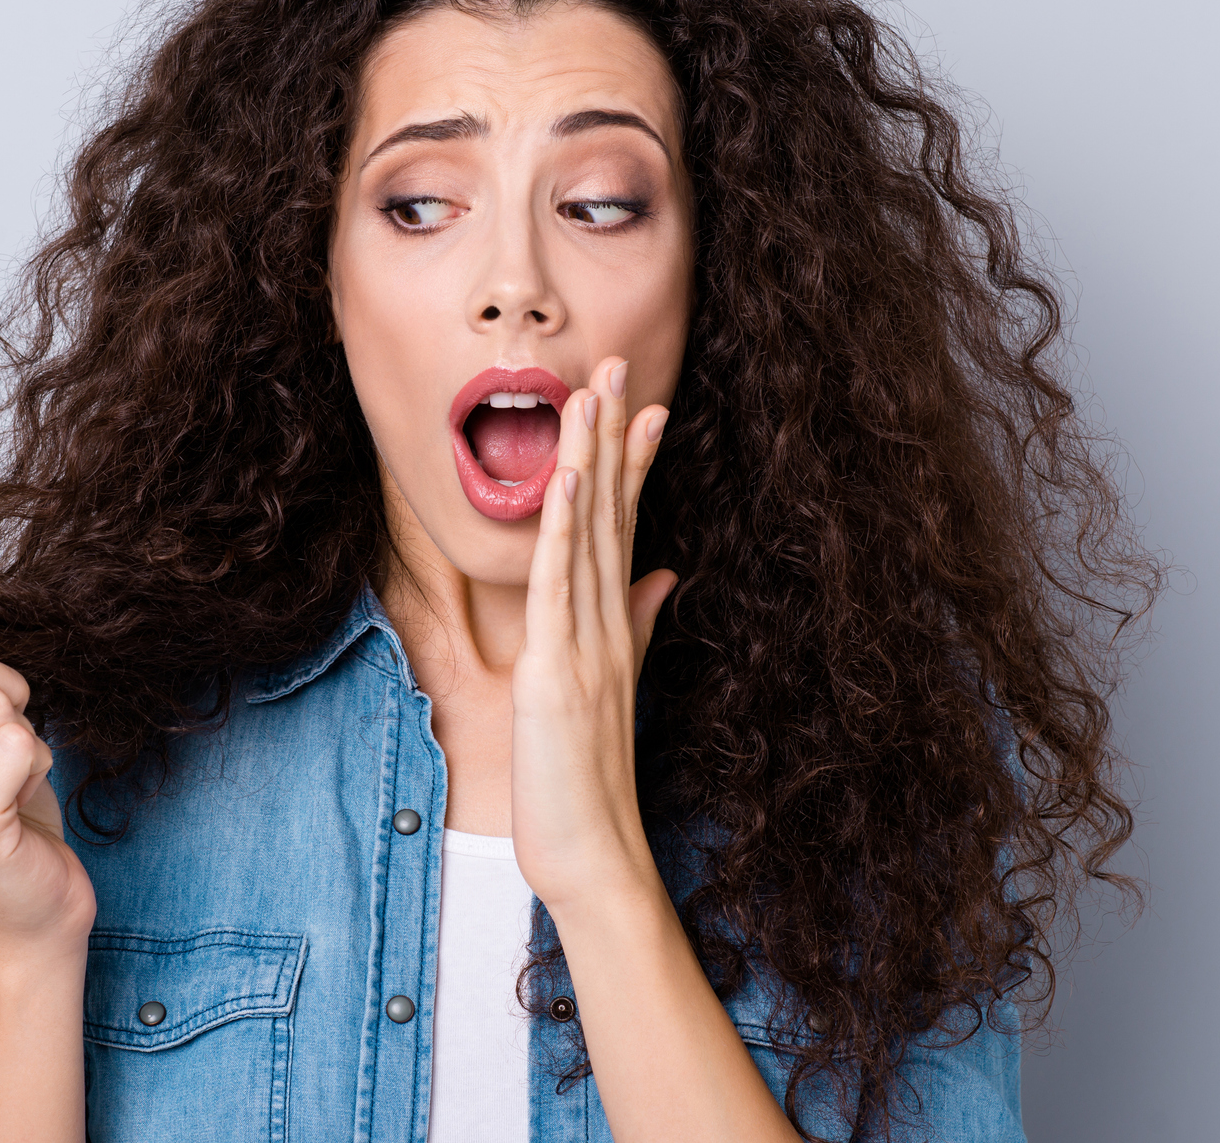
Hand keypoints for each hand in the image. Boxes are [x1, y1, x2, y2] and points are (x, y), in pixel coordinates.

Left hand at [510, 356, 676, 916]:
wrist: (595, 854)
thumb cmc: (590, 782)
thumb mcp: (615, 688)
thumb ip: (639, 625)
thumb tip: (662, 575)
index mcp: (616, 628)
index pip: (628, 528)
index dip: (635, 464)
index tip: (645, 405)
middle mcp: (608, 625)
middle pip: (613, 515)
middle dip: (615, 437)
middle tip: (619, 364)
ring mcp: (587, 644)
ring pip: (589, 535)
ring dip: (593, 460)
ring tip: (596, 394)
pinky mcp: (557, 668)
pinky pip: (561, 583)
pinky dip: (566, 526)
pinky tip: (573, 476)